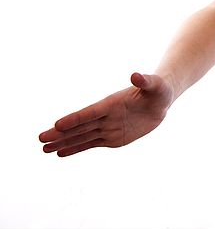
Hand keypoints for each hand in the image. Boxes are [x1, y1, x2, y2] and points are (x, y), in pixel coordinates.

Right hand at [39, 72, 174, 156]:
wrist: (160, 101)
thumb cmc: (159, 89)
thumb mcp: (155, 85)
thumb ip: (145, 81)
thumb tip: (136, 75)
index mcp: (112, 103)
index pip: (90, 113)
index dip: (75, 119)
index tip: (57, 124)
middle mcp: (106, 116)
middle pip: (80, 127)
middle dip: (60, 134)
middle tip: (40, 139)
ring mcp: (108, 127)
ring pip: (81, 137)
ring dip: (63, 143)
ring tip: (44, 149)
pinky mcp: (113, 138)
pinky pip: (91, 144)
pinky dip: (76, 149)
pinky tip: (60, 153)